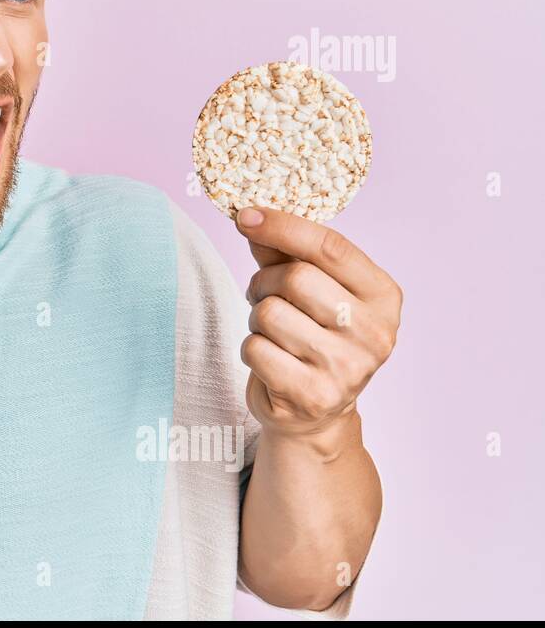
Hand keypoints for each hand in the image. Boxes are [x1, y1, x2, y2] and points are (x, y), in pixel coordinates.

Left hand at [235, 207, 401, 439]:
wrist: (316, 412)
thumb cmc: (312, 337)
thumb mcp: (311, 291)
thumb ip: (285, 255)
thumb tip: (251, 219)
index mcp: (383, 296)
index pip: (331, 247)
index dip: (283, 226)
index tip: (245, 215)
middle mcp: (374, 332)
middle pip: (296, 278)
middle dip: (264, 282)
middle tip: (263, 295)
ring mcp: (347, 368)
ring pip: (270, 313)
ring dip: (256, 318)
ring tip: (272, 332)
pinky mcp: (313, 396)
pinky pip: (256, 349)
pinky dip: (251, 349)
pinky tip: (270, 360)